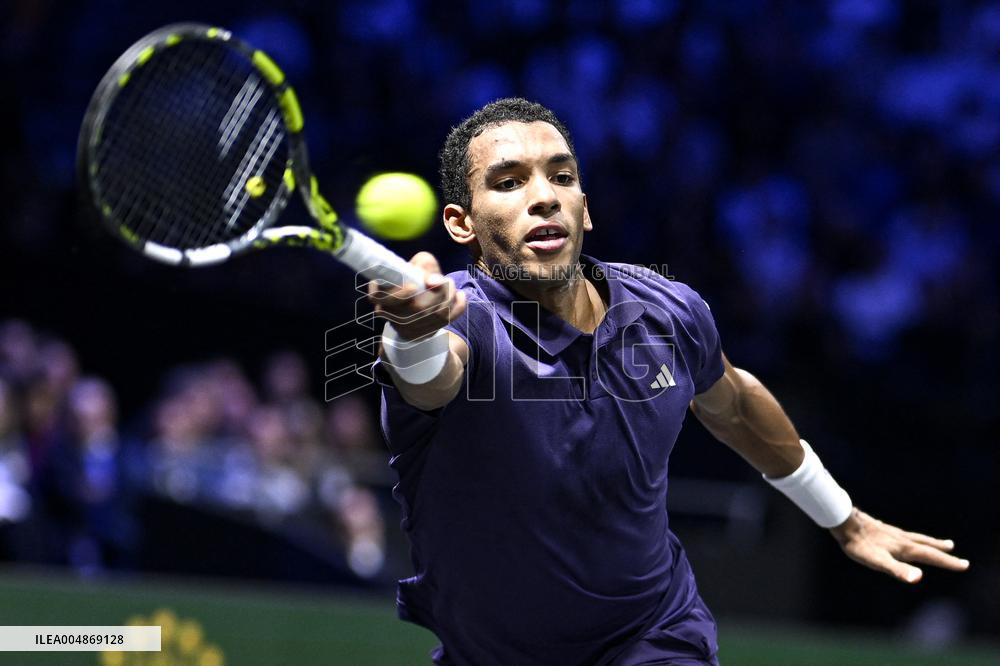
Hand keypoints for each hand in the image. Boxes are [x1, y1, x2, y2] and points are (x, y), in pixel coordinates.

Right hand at [367, 252, 465, 340]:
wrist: (420, 303)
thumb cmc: (414, 279)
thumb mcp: (416, 265)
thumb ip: (423, 264)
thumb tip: (433, 281)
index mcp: (382, 295)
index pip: (379, 297)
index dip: (398, 294)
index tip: (414, 286)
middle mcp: (391, 314)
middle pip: (417, 308)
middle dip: (439, 292)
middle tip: (445, 281)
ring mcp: (407, 328)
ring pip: (435, 315)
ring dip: (449, 297)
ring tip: (451, 286)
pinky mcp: (423, 335)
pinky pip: (447, 321)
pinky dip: (459, 306)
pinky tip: (460, 296)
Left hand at [829, 508, 969, 582]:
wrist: (843, 522)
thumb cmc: (859, 545)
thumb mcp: (879, 562)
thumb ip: (899, 570)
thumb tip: (918, 578)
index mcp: (905, 548)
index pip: (931, 556)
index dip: (948, 562)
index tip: (965, 565)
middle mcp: (901, 539)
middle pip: (926, 545)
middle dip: (942, 551)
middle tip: (955, 551)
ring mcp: (892, 533)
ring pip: (916, 538)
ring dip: (929, 542)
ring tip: (940, 542)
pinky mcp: (882, 530)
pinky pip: (903, 534)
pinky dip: (912, 538)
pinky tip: (905, 537)